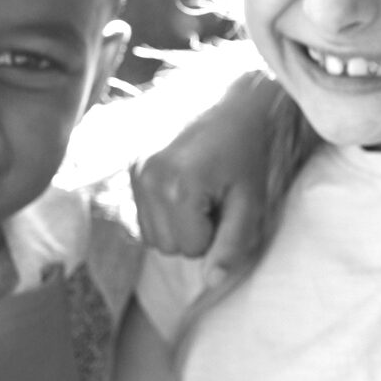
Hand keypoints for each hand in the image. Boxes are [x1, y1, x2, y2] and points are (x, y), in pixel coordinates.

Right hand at [131, 70, 280, 276]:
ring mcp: (133, 169)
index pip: (190, 250)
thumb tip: (212, 282)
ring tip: (203, 189)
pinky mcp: (129, 163)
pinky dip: (165, 208)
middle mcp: (146, 178)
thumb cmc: (250, 150)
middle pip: (166, 246)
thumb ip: (233, 243)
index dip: (216, 234)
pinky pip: (143, 212)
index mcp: (176, 187)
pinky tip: (187, 182)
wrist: (234, 97)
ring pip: (151, 234)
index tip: (229, 202)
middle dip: (196, 231)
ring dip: (179, 222)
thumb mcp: (251, 199)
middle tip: (218, 195)